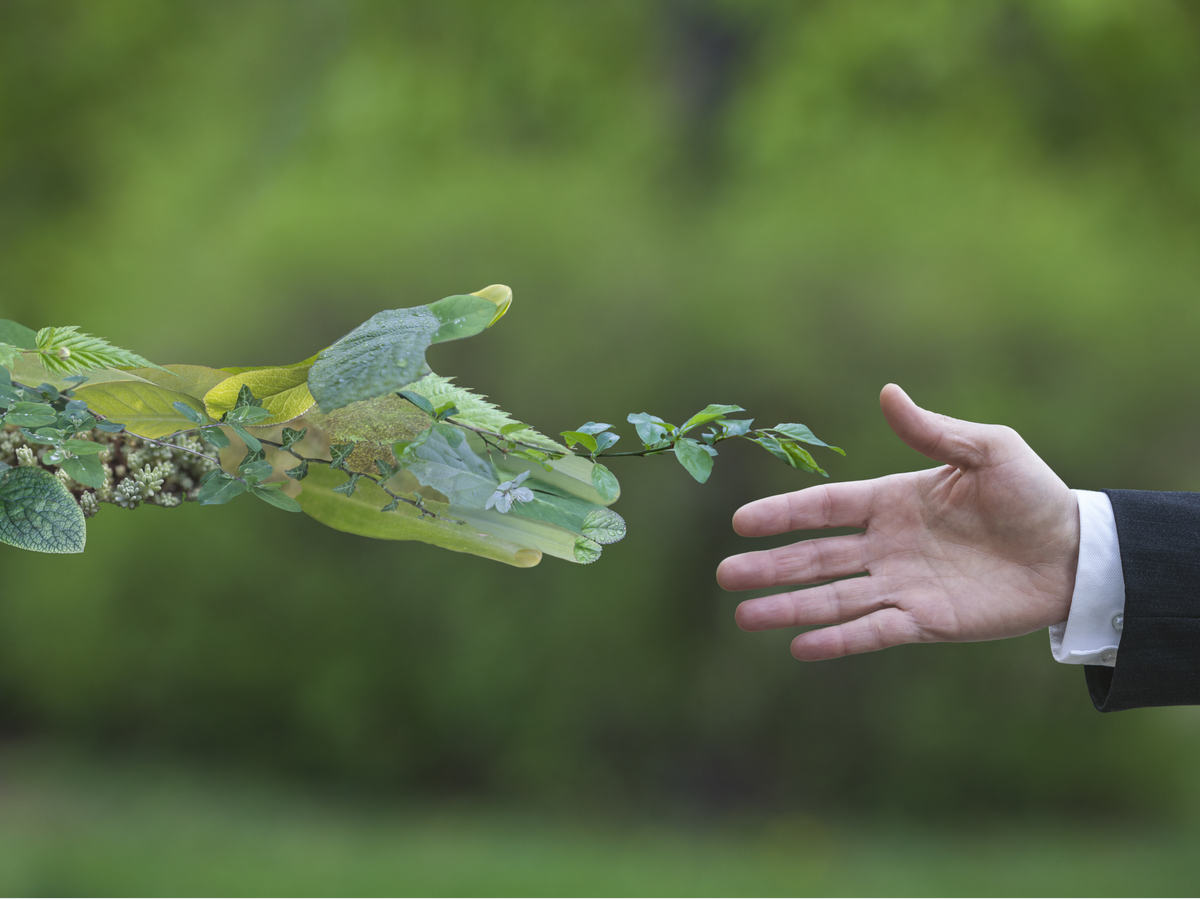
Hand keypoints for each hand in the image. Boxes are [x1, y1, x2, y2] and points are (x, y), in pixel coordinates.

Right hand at [716, 384, 1079, 659]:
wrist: (1075, 552)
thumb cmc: (1032, 494)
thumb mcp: (988, 449)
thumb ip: (933, 431)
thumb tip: (887, 393)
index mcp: (893, 500)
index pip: (826, 508)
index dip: (783, 514)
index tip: (741, 522)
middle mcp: (888, 545)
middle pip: (816, 557)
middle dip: (770, 566)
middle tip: (725, 575)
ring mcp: (902, 585)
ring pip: (834, 598)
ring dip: (790, 608)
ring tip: (745, 617)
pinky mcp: (926, 621)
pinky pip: (873, 631)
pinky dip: (838, 640)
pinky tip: (800, 647)